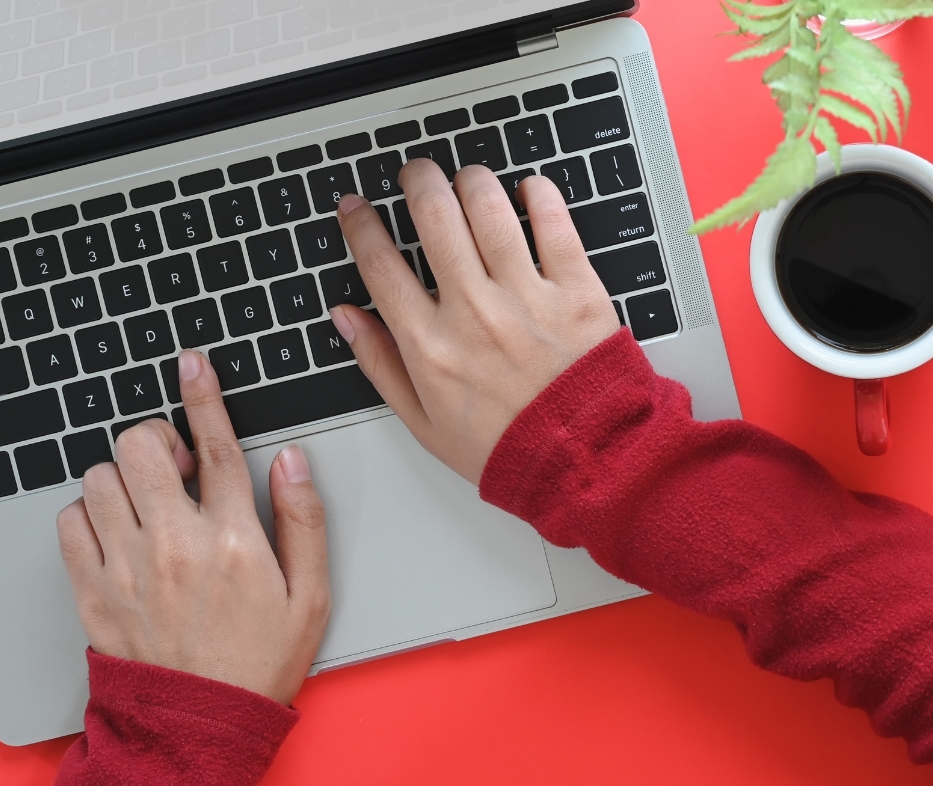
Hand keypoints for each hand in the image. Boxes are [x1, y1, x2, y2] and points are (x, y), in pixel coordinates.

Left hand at [56, 351, 330, 704]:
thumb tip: (291, 461)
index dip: (204, 394)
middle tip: (172, 467)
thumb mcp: (311, 594)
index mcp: (235, 541)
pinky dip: (89, 514)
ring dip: (123, 478)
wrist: (200, 726)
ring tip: (146, 505)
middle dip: (155, 441)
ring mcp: (127, 567)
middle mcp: (175, 546)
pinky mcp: (93, 589)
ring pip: (100, 477)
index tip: (193, 363)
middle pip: (141, 447)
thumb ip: (305, 520)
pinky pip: (70, 521)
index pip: (215, 445)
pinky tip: (116, 532)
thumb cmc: (260, 663)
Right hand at [331, 161, 619, 482]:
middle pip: (431, 214)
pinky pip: (553, 220)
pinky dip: (537, 193)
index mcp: (430, 344)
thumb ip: (380, 364)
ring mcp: (526, 296)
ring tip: (468, 182)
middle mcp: (474, 312)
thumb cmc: (508, 448)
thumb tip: (346, 317)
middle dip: (416, 180)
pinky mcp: (576, 289)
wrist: (586, 463)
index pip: (379, 262)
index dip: (360, 224)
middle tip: (416, 176)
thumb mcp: (424, 423)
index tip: (356, 207)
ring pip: (488, 205)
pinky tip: (527, 191)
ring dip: (471, 180)